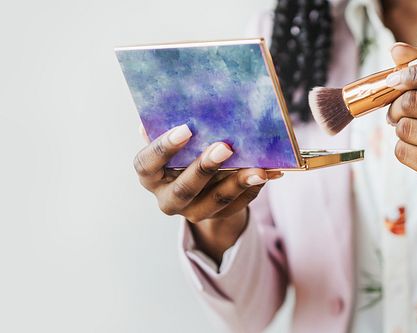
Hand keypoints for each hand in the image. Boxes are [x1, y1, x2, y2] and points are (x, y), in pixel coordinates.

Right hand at [134, 124, 281, 260]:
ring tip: (257, 169)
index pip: (147, 165)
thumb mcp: (173, 140)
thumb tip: (164, 105)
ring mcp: (193, 212)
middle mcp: (168, 200)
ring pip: (215, 202)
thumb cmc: (182, 151)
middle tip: (225, 147)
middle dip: (205, 168)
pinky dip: (253, 188)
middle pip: (184, 189)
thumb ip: (167, 126)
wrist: (199, 183)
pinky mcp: (218, 217)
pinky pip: (238, 205)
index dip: (164, 148)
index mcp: (149, 176)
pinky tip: (269, 173)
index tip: (185, 129)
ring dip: (237, 184)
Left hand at [386, 44, 416, 260]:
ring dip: (400, 130)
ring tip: (414, 133)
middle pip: (414, 101)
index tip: (394, 80)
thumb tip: (397, 49)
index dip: (412, 72)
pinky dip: (402, 149)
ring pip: (405, 127)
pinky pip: (403, 150)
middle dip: (396, 107)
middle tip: (398, 113)